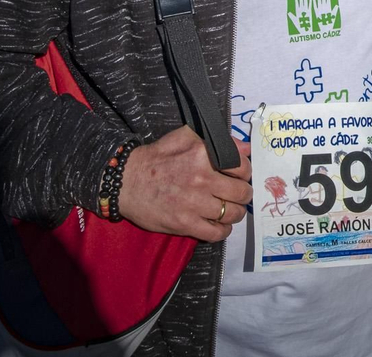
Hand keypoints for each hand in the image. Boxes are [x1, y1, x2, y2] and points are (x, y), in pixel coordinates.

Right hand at [118, 127, 251, 241]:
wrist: (125, 181)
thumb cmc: (156, 157)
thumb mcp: (186, 137)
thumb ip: (219, 141)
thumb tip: (247, 148)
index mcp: (203, 155)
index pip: (243, 168)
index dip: (245, 173)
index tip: (240, 177)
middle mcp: (202, 179)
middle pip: (242, 193)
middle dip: (243, 195)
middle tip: (237, 195)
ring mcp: (193, 204)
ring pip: (232, 214)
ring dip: (234, 213)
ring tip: (228, 209)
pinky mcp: (184, 224)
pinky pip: (216, 233)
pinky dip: (222, 231)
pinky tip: (218, 225)